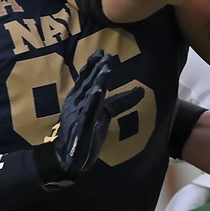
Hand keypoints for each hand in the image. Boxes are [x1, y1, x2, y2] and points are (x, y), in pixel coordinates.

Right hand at [35, 49, 143, 186]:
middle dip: (97, 69)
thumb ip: (121, 101)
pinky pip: (87, 113)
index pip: (87, 79)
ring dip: (97, 82)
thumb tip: (141, 90)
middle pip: (89, 83)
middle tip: (105, 55)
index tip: (102, 53)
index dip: (93, 66)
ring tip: (105, 69)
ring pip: (89, 95)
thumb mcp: (105, 114)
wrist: (68, 157)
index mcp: (81, 98)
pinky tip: (96, 93)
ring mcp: (79, 115)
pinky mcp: (82, 127)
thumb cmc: (85, 133)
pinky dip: (92, 102)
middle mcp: (78, 103)